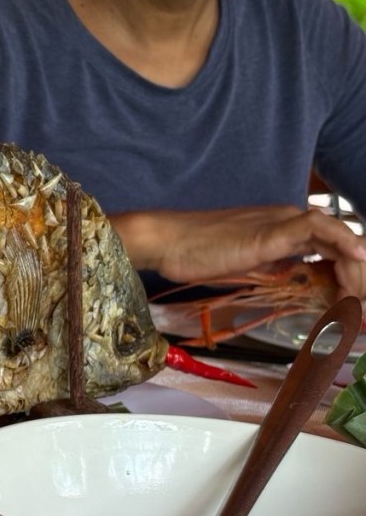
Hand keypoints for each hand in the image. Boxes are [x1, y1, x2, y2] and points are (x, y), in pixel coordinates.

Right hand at [112, 205, 365, 299]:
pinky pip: (318, 227)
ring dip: (354, 258)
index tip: (351, 295)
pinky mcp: (270, 230)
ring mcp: (279, 221)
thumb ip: (274, 267)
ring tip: (361, 286)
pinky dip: (342, 239)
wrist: (169, 242)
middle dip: (355, 267)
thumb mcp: (246, 265)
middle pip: (337, 237)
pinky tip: (358, 254)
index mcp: (281, 229)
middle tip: (360, 297)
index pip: (328, 243)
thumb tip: (296, 279)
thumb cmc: (197, 256)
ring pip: (334, 230)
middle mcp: (286, 218)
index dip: (346, 267)